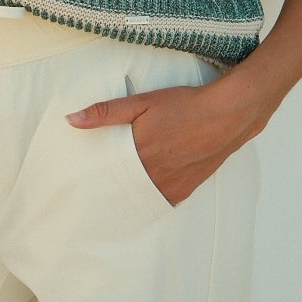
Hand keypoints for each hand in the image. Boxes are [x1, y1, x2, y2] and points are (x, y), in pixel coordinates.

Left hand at [66, 72, 264, 205]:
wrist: (228, 114)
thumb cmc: (185, 105)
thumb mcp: (142, 102)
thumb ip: (106, 112)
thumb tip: (72, 119)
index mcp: (139, 155)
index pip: (107, 176)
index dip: (93, 180)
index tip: (80, 184)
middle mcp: (154, 175)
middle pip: (123, 190)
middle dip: (110, 191)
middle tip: (95, 192)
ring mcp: (172, 184)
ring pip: (143, 197)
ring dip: (132, 195)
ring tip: (119, 193)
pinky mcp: (187, 187)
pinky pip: (164, 199)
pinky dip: (153, 196)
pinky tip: (147, 190)